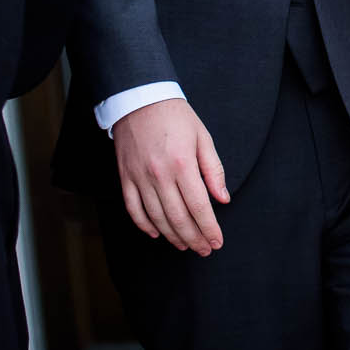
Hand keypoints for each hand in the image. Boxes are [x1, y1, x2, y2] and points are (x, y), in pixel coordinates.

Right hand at [113, 97, 227, 254]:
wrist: (140, 98)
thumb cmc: (176, 117)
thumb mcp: (203, 137)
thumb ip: (214, 170)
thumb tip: (223, 199)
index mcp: (183, 164)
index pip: (199, 207)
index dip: (209, 229)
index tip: (217, 242)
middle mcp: (160, 175)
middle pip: (178, 218)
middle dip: (194, 238)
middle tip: (204, 250)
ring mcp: (140, 178)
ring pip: (156, 218)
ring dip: (172, 236)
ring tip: (185, 246)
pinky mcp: (125, 177)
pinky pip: (133, 208)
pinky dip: (144, 225)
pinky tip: (156, 234)